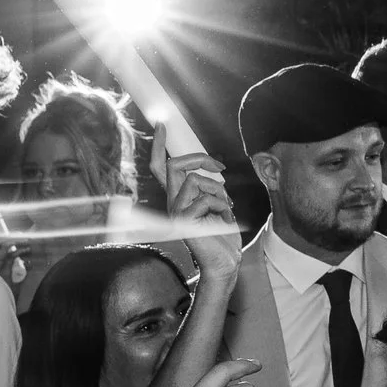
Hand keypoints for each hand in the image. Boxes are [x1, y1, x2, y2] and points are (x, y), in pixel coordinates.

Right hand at [169, 158, 240, 281]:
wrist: (224, 261)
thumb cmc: (223, 234)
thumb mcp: (217, 204)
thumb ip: (208, 187)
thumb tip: (213, 168)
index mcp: (178, 197)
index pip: (161, 167)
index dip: (160, 146)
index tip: (162, 125)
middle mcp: (172, 203)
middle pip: (174, 166)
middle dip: (200, 160)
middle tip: (221, 168)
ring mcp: (176, 212)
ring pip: (194, 181)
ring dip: (218, 190)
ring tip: (226, 207)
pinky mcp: (184, 221)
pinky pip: (205, 199)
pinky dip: (221, 205)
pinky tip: (223, 219)